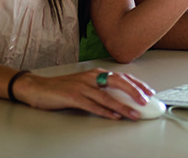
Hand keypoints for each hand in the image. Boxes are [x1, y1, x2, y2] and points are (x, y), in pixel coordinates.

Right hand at [14, 68, 153, 120]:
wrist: (38, 87)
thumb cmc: (63, 87)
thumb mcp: (86, 83)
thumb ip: (102, 88)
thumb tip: (121, 97)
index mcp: (97, 73)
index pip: (122, 77)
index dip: (137, 84)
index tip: (148, 92)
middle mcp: (92, 77)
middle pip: (118, 82)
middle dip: (134, 92)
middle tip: (146, 101)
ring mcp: (83, 86)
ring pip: (107, 96)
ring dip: (123, 106)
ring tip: (134, 113)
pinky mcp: (73, 96)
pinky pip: (92, 105)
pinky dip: (104, 111)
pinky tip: (113, 116)